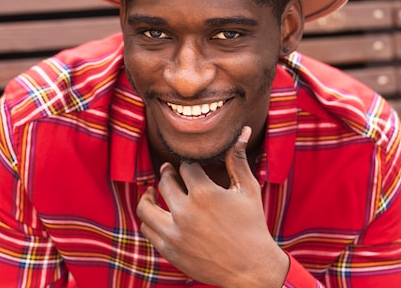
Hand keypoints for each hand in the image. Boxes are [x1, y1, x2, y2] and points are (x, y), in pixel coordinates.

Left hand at [137, 126, 288, 287]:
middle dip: (167, 173)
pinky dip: (150, 219)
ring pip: (146, 206)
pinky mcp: (170, 251)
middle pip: (164, 182)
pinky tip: (157, 213)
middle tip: (168, 171)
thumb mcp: (248, 189)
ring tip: (152, 190)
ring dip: (148, 195)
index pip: (184, 167)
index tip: (189, 165)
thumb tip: (242, 131)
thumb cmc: (253, 225)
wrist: (253, 268)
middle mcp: (185, 212)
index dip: (187, 164)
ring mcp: (175, 233)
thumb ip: (238, 159)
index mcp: (204, 193)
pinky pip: (148, 229)